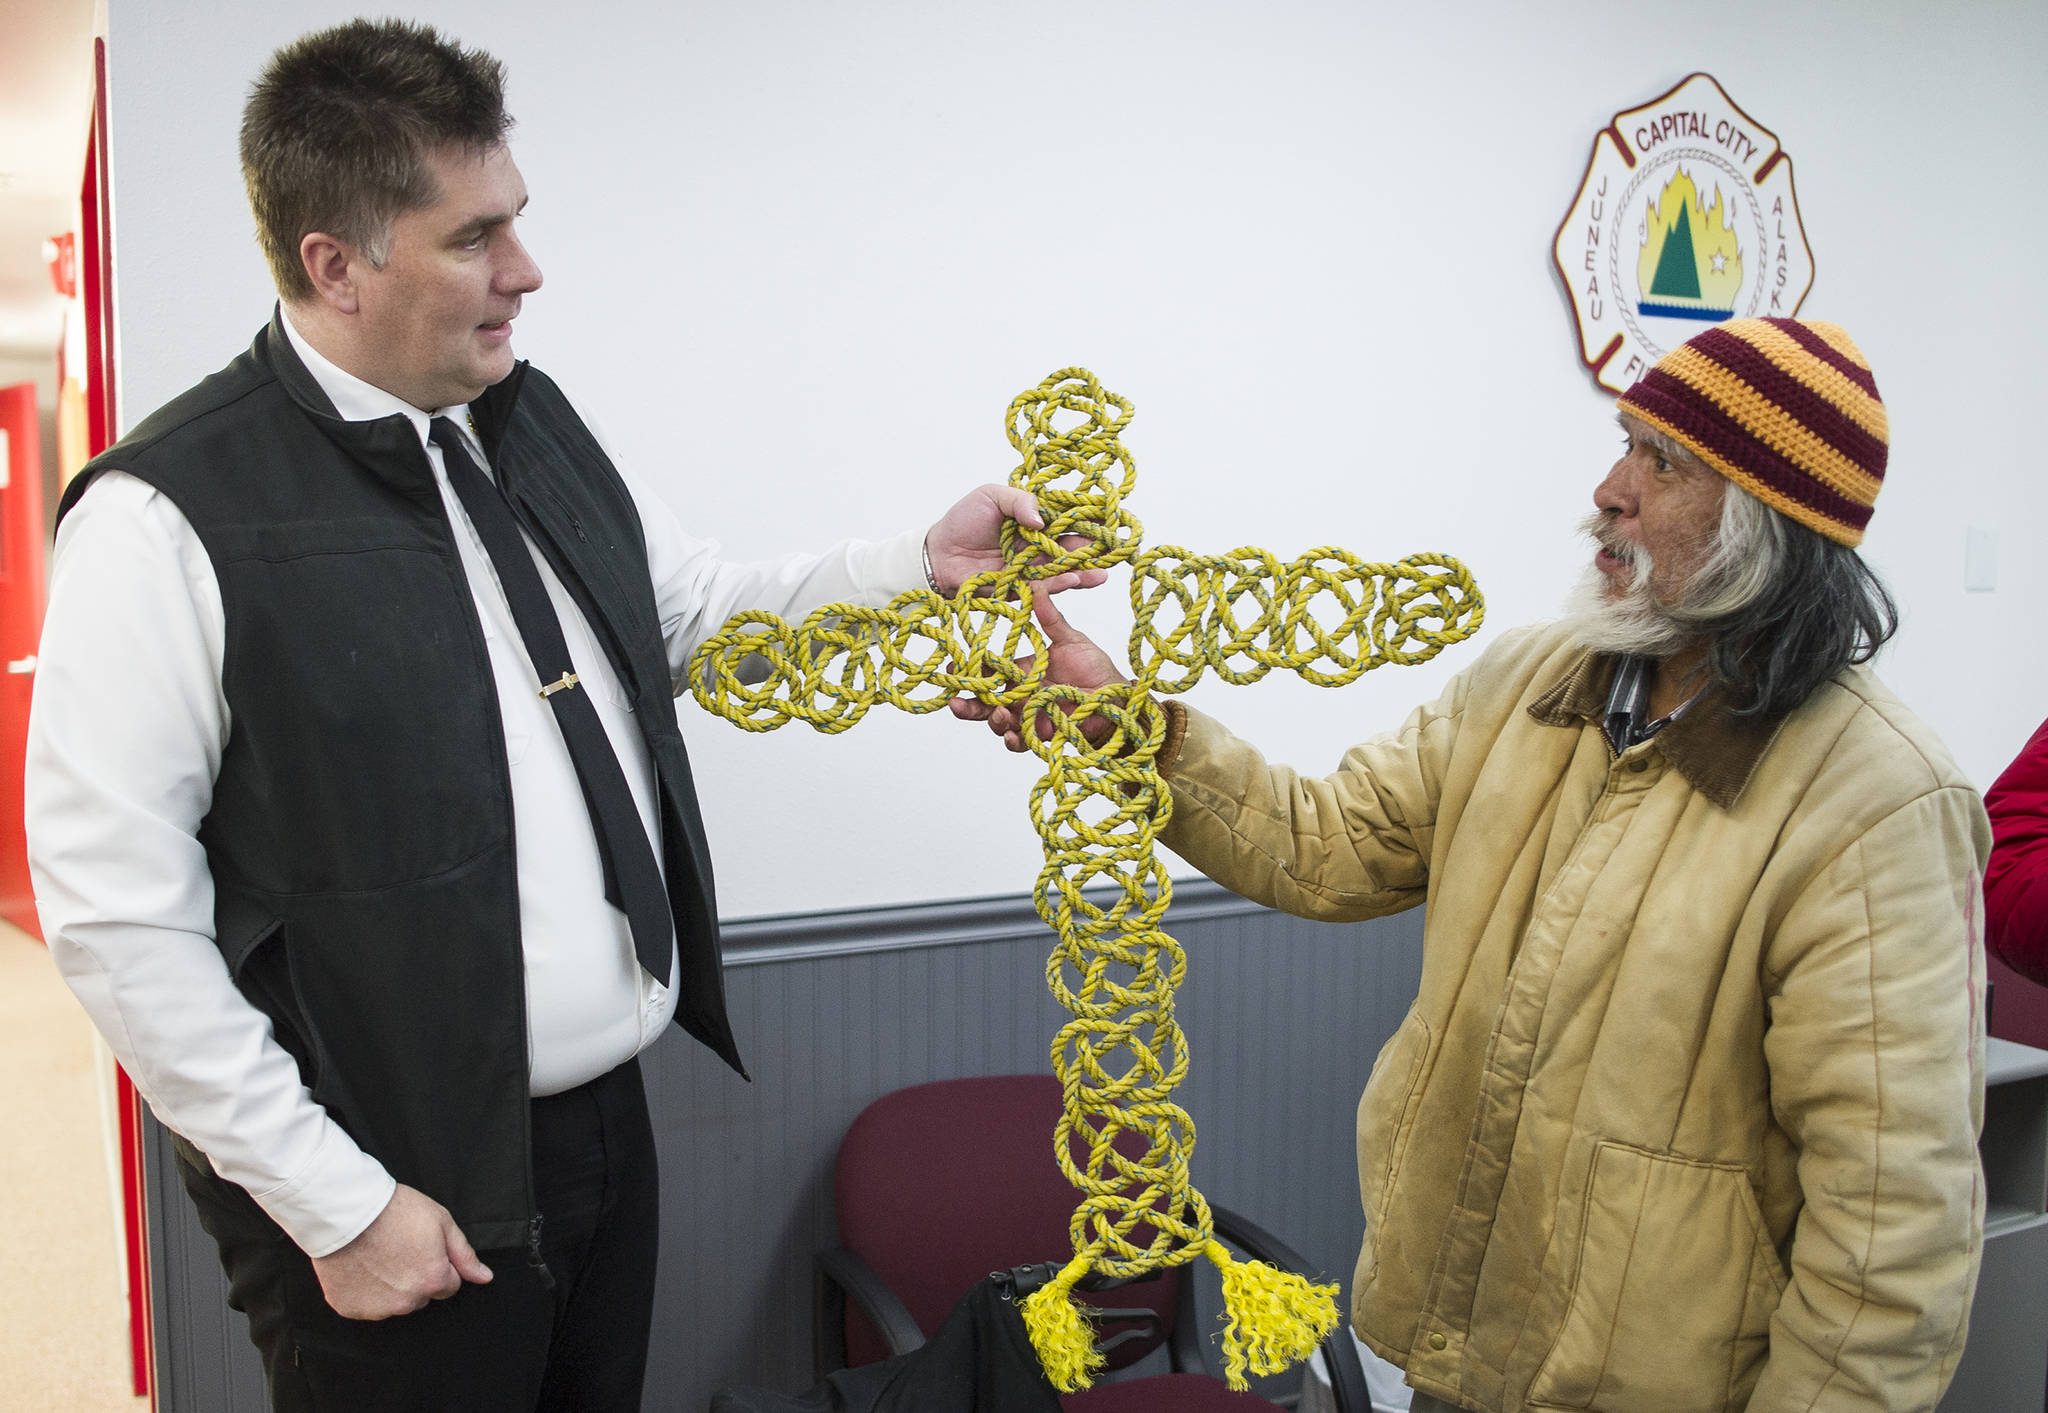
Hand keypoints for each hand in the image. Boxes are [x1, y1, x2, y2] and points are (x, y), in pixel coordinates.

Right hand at [309, 1183, 492, 1319]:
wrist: (345, 1211)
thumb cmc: (395, 1211)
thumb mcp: (441, 1222)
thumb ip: (464, 1255)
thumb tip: (485, 1278)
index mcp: (433, 1281)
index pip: (449, 1285)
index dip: (439, 1265)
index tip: (423, 1249)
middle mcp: (407, 1302)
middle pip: (422, 1296)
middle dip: (416, 1278)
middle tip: (399, 1250)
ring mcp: (377, 1309)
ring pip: (395, 1303)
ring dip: (391, 1287)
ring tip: (378, 1256)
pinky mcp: (351, 1309)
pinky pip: (367, 1306)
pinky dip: (366, 1292)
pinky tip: (361, 1267)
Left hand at [924, 485, 1109, 596]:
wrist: (937, 554)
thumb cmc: (963, 520)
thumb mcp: (991, 496)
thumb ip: (1019, 501)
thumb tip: (1042, 519)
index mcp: (1036, 520)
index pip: (1067, 519)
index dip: (1088, 518)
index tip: (1109, 519)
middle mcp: (1038, 544)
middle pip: (1072, 546)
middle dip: (1093, 549)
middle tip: (1113, 550)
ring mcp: (1031, 567)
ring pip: (1063, 570)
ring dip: (1082, 571)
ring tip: (1100, 572)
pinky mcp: (1021, 588)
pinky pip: (1043, 587)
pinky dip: (1058, 585)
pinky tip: (1074, 580)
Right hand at [950, 588, 1126, 750]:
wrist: (1116, 698)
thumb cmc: (1096, 668)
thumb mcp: (1071, 639)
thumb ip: (1051, 618)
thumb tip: (1035, 587)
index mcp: (1023, 671)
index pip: (989, 672)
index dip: (971, 672)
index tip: (956, 669)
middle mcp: (1022, 694)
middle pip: (986, 701)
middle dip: (968, 704)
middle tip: (956, 703)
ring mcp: (1030, 716)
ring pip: (999, 722)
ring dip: (993, 720)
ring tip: (999, 714)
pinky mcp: (1042, 734)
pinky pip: (1021, 741)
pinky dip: (1014, 741)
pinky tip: (1012, 735)